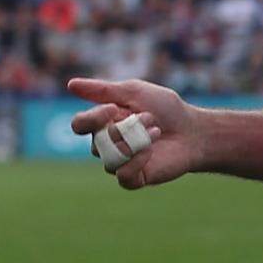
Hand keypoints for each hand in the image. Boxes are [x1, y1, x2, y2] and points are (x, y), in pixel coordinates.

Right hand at [68, 75, 198, 189]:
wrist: (192, 130)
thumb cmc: (165, 109)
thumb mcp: (134, 92)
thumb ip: (102, 90)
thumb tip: (70, 84)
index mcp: (104, 122)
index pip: (80, 125)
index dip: (91, 119)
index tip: (113, 109)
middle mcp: (107, 144)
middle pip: (96, 143)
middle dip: (124, 129)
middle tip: (150, 118)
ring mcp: (120, 162)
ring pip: (109, 159)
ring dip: (134, 143)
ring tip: (156, 131)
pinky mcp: (134, 178)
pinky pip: (122, 175)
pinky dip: (136, 160)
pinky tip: (151, 151)